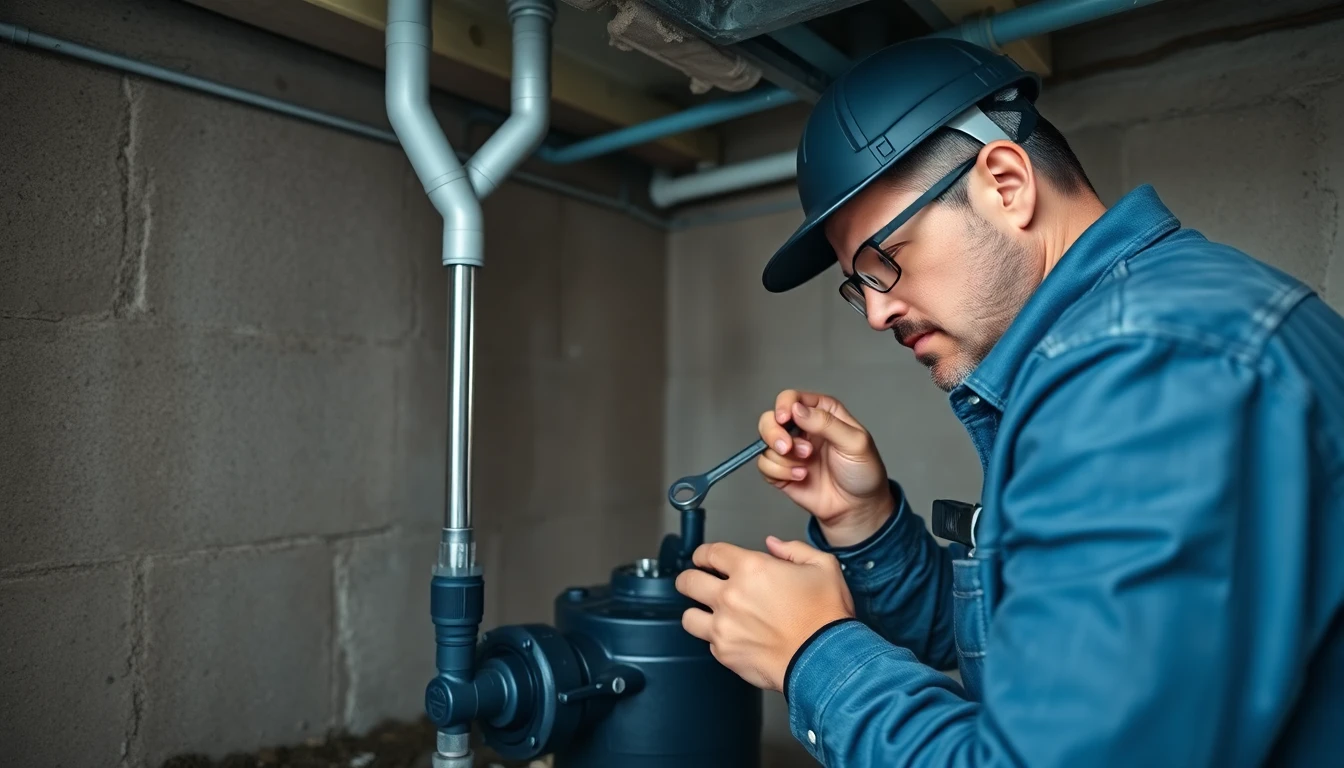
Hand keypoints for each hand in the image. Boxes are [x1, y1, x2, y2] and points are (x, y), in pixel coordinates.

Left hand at [675, 538, 855, 691]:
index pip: (709, 553)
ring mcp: (724, 627)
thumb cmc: (826, 616)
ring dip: (696, 612)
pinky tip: (732, 636)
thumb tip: (773, 545)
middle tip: (696, 582)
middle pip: (688, 582)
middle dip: (690, 579)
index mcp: (751, 569)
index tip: (704, 559)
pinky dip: (716, 639)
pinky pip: (708, 642)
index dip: (703, 555)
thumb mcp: (823, 567)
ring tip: (707, 613)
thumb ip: (793, 550)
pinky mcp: (726, 653)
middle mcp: (731, 596)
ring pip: (688, 616)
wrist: (826, 659)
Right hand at [757, 390, 895, 545]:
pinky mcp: (782, 471)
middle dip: (774, 433)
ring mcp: (791, 451)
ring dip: (784, 457)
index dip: (783, 405)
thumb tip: (796, 409)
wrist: (857, 507)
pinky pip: (765, 465)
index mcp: (821, 412)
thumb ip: (826, 423)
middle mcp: (802, 429)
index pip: (792, 399)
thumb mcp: (854, 442)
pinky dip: (779, 472)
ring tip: (806, 467)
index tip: (785, 419)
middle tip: (787, 447)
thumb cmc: (862, 471)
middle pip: (770, 419)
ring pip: (765, 443)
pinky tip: (801, 477)